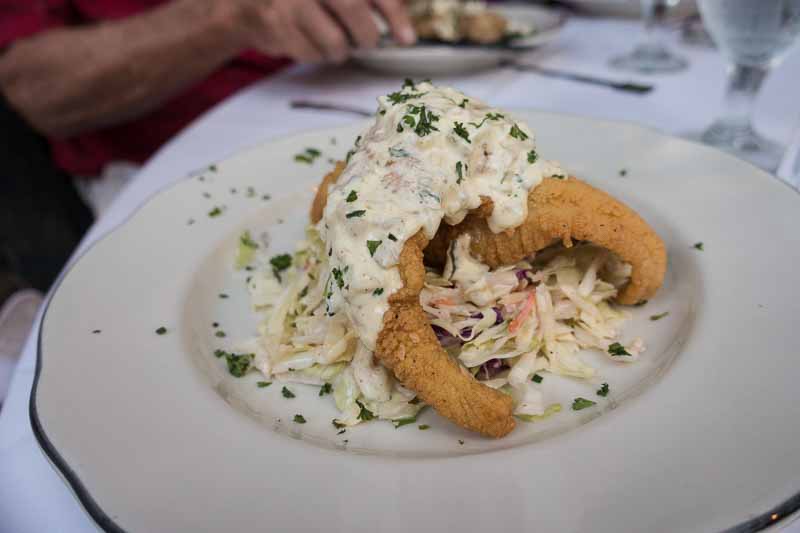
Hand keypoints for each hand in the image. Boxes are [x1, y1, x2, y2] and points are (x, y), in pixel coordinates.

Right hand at [236, 0, 414, 62]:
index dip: (394, 13)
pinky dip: (318, 55)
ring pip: (334, 41)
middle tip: (368, 42)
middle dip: (367, 35)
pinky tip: (310, 42)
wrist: (247, 4)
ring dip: (341, 50)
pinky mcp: (277, 25)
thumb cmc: (304, 0)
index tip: (407, 38)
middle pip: (353, 9)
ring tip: (335, 42)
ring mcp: (290, 1)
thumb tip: (403, 23)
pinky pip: (313, 54)